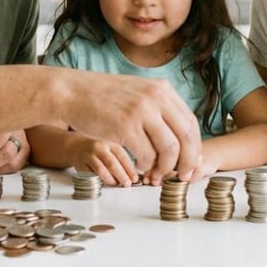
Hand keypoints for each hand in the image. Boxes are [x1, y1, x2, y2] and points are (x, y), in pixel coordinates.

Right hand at [64, 73, 201, 183]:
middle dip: (187, 162)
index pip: (190, 123)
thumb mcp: (138, 92)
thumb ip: (159, 109)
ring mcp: (142, 111)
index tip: (190, 164)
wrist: (72, 92)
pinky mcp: (126, 126)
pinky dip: (146, 167)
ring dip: (165, 168)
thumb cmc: (103, 97)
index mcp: (162, 89)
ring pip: (170, 149)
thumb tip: (180, 138)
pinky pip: (147, 155)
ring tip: (155, 174)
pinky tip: (138, 167)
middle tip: (182, 176)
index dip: (193, 147)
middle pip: (186, 136)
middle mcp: (156, 98)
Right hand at [72, 138, 140, 186]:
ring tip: (115, 184)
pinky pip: (91, 175)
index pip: (122, 156)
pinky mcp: (81, 165)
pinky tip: (104, 183)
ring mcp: (89, 156)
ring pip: (100, 170)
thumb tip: (132, 176)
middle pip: (112, 163)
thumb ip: (120, 161)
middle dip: (121, 175)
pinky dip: (98, 181)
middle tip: (127, 184)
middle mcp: (99, 148)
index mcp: (110, 144)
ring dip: (110, 179)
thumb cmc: (98, 150)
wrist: (77, 146)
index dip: (129, 168)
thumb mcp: (110, 150)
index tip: (135, 178)